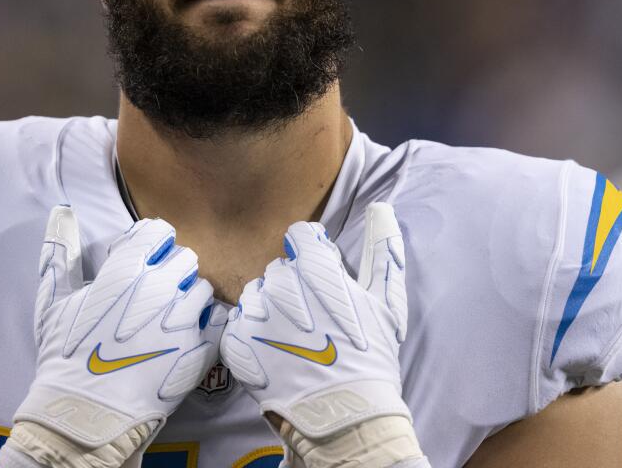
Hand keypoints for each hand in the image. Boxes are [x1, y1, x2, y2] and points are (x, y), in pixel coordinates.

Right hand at [0, 207, 219, 467]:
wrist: (86, 411)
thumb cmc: (65, 354)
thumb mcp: (53, 299)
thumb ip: (60, 250)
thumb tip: (62, 211)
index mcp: (126, 269)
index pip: (160, 231)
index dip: (151, 242)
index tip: (142, 259)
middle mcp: (160, 288)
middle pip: (186, 257)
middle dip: (171, 269)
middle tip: (154, 292)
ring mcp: (183, 320)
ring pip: (203, 288)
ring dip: (188, 298)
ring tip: (168, 318)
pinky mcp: (200, 350)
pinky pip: (217, 322)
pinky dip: (205, 325)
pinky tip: (184, 337)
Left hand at [220, 203, 429, 467]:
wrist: (345, 414)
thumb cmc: (370, 356)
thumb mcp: (385, 301)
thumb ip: (381, 248)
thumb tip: (381, 206)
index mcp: (313, 267)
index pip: (299, 237)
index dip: (312, 257)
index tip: (322, 280)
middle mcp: (278, 284)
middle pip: (279, 268)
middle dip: (294, 286)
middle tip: (313, 319)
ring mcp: (254, 314)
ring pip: (257, 293)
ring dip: (271, 308)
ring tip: (293, 338)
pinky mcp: (236, 342)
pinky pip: (240, 322)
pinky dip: (253, 335)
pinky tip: (275, 352)